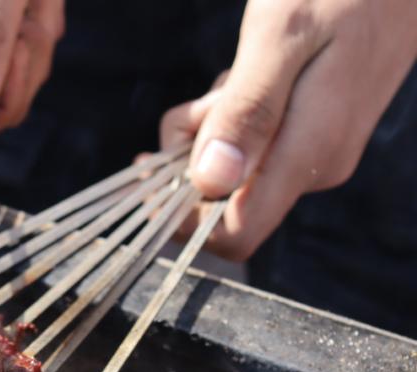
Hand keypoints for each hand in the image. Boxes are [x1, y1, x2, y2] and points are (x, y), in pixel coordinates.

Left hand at [160, 0, 416, 260]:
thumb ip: (246, 113)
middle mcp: (315, 167)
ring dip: (211, 128)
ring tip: (230, 78)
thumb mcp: (279, 40)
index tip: (150, 171)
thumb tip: (210, 182)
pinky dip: (234, 115)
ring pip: (236, 166)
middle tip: (202, 99)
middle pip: (223, 198)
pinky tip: (246, 77)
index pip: (234, 234)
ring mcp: (319, 151)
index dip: (181, 218)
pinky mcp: (317, 132)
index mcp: (308, 157)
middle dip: (190, 156)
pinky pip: (257, 143)